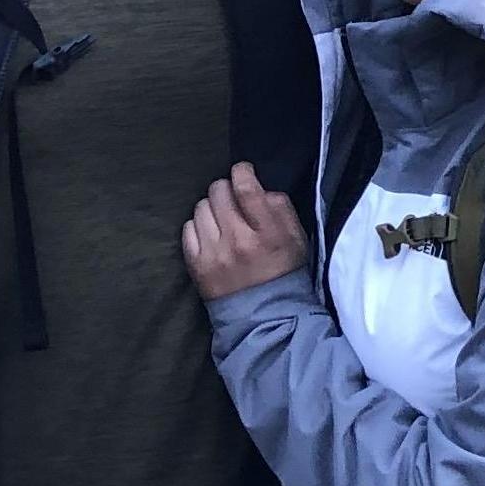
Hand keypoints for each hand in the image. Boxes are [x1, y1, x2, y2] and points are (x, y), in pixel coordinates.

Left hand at [181, 163, 308, 298]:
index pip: (246, 190)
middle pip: (218, 193)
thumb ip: (280, 208)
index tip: (242, 171)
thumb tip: (258, 188)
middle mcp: (238, 240)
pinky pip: (187, 229)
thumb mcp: (296, 237)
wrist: (265, 314)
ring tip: (222, 219)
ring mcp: (214, 254)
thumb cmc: (284, 270)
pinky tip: (210, 233)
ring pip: (201, 208)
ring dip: (212, 207)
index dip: (241, 172)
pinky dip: (198, 226)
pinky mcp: (196, 265)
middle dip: (226, 189)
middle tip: (232, 198)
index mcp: (267, 232)